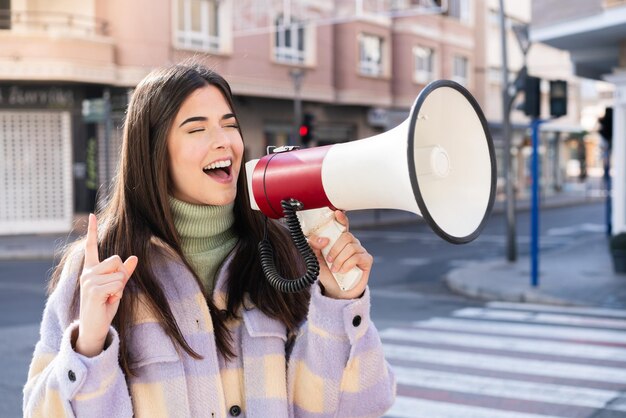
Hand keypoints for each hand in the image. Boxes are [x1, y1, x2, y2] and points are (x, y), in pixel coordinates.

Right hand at [75, 214, 137, 356]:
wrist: (95, 326)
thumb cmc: (105, 306)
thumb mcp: (118, 286)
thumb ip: (125, 272)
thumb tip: (135, 257)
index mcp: (91, 269)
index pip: (91, 246)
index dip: (92, 230)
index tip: (91, 214)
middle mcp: (87, 272)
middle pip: (116, 259)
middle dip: (121, 275)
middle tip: (112, 291)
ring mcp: (88, 280)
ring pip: (119, 273)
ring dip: (119, 287)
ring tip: (108, 297)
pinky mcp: (92, 289)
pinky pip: (117, 284)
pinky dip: (117, 294)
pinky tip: (106, 301)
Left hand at [308, 211, 371, 298]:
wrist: (337, 291)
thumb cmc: (328, 274)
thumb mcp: (316, 259)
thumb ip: (314, 247)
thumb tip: (322, 239)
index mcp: (340, 240)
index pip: (343, 225)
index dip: (341, 218)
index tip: (336, 213)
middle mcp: (352, 243)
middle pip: (346, 236)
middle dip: (334, 249)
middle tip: (328, 260)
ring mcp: (360, 251)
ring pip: (351, 247)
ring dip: (339, 259)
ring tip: (334, 269)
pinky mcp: (366, 260)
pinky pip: (357, 257)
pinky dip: (347, 264)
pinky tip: (343, 271)